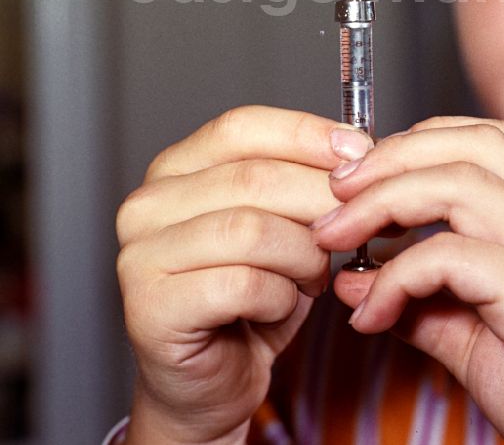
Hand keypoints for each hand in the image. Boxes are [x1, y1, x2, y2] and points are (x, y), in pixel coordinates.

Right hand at [115, 105, 370, 443]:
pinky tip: (281, 305)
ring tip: (314, 273)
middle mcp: (149, 204)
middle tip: (356, 224)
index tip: (361, 150)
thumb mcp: (288, 222)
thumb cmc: (254, 296)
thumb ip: (307, 179)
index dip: (306, 134)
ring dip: (303, 254)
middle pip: (254, 177)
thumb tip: (357, 148)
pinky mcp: (149, 307)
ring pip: (251, 230)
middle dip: (321, 199)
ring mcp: (141, 255)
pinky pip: (241, 285)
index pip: (242, 126)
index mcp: (177, 168)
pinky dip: (280, 296)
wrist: (216, 380)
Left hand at [313, 116, 503, 444]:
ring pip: (458, 182)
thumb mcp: (481, 340)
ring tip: (336, 236)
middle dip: (391, 156)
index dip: (422, 142)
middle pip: (470, 143)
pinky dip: (398, 275)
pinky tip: (373, 314)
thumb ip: (422, 302)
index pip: (490, 140)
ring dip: (383, 201)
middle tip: (335, 191)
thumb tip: (355, 281)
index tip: (367, 176)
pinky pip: (452, 255)